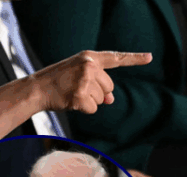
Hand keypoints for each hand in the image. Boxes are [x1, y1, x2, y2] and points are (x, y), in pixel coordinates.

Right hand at [32, 51, 152, 113]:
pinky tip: (70, 102)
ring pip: (102, 99)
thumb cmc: (57, 82)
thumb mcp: (78, 76)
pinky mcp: (80, 95)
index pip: (116, 58)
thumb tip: (111, 100)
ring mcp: (85, 80)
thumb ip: (97, 83)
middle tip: (76, 89)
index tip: (150, 57)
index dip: (134, 59)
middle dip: (98, 93)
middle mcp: (89, 66)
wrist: (36, 89)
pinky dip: (83, 109)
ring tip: (71, 94)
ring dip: (89, 101)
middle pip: (109, 87)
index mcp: (89, 57)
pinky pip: (93, 108)